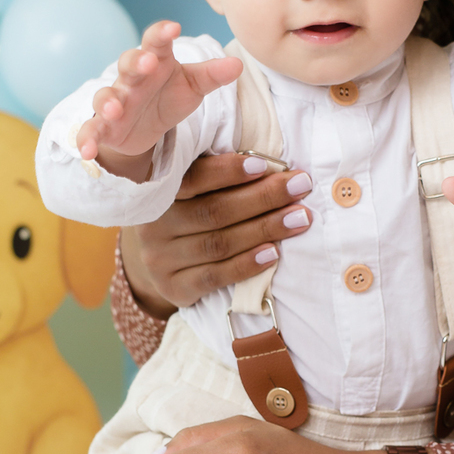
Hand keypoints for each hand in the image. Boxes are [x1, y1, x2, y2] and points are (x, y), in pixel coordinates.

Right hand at [75, 20, 240, 177]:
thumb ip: (212, 75)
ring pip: (106, 96)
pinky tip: (85, 151)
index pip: (156, 42)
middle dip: (136, 62)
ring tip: (115, 109)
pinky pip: (91, 130)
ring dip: (109, 102)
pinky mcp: (104, 126)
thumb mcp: (193, 86)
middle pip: (128, 63)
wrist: (145, 125)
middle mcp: (131, 78)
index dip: (161, 33)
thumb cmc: (169, 95)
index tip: (173, 27)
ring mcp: (115, 101)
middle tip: (148, 63)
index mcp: (155, 61)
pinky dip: (86, 139)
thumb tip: (237, 64)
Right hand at [119, 154, 316, 317]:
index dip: (228, 171)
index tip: (265, 165)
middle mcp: (154, 226)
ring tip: (299, 218)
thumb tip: (273, 165)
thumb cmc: (190, 213)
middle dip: (263, 198)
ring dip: (264, 229)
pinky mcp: (173, 288)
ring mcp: (160, 260)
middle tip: (300, 187)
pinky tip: (273, 253)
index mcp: (158, 192)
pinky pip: (213, 277)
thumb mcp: (194, 191)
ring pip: (219, 244)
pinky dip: (246, 265)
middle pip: (214, 211)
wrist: (164, 263)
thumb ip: (220, 178)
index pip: (193, 178)